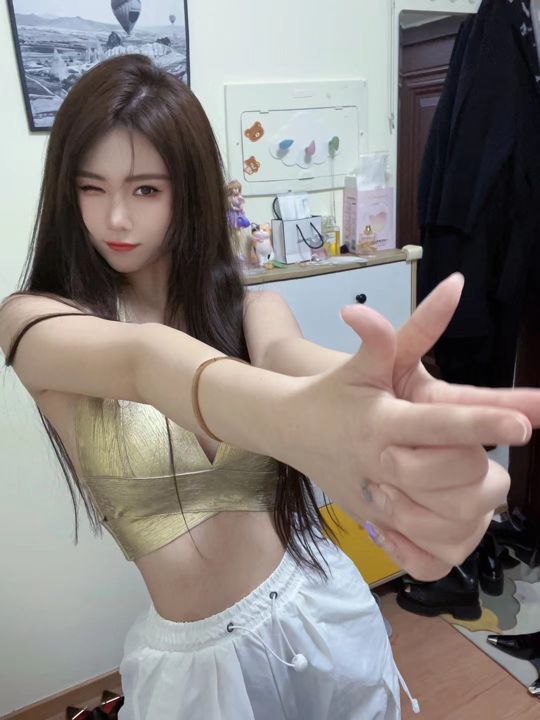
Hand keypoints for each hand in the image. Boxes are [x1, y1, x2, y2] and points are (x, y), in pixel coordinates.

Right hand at [286, 275, 532, 580]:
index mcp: (381, 420)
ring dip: (474, 506)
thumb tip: (454, 284)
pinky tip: (458, 521)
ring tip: (482, 483)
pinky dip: (448, 544)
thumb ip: (412, 327)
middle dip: (482, 467)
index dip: (481, 423)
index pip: (437, 423)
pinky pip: (420, 552)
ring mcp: (375, 500)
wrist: (290, 431)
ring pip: (439, 520)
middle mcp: (379, 463)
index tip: (525, 422)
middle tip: (497, 453)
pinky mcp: (375, 523)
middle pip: (445, 476)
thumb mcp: (368, 360)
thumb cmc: (334, 393)